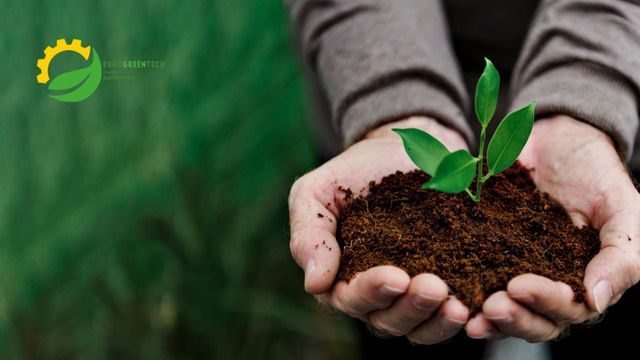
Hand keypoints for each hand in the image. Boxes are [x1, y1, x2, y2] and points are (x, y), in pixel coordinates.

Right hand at [289, 117, 470, 343]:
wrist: (401, 149)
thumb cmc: (352, 173)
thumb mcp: (317, 192)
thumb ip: (309, 234)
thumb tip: (315, 284)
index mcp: (340, 277)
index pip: (351, 298)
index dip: (372, 292)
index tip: (395, 276)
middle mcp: (376, 294)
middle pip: (388, 320)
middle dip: (410, 308)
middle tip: (433, 287)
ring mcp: (411, 292)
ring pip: (420, 326)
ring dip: (437, 321)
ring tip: (457, 305)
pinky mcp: (445, 282)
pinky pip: (449, 313)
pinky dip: (460, 316)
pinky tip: (474, 306)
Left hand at [465, 115, 639, 341]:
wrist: (556, 140)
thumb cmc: (597, 174)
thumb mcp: (622, 208)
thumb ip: (622, 255)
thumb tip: (596, 300)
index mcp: (582, 283)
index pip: (567, 309)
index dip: (544, 303)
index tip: (519, 286)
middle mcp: (545, 285)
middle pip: (530, 319)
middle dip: (511, 317)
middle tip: (490, 305)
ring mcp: (511, 270)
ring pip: (500, 308)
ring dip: (484, 316)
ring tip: (465, 312)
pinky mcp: (482, 252)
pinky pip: (470, 276)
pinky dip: (460, 286)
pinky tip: (445, 288)